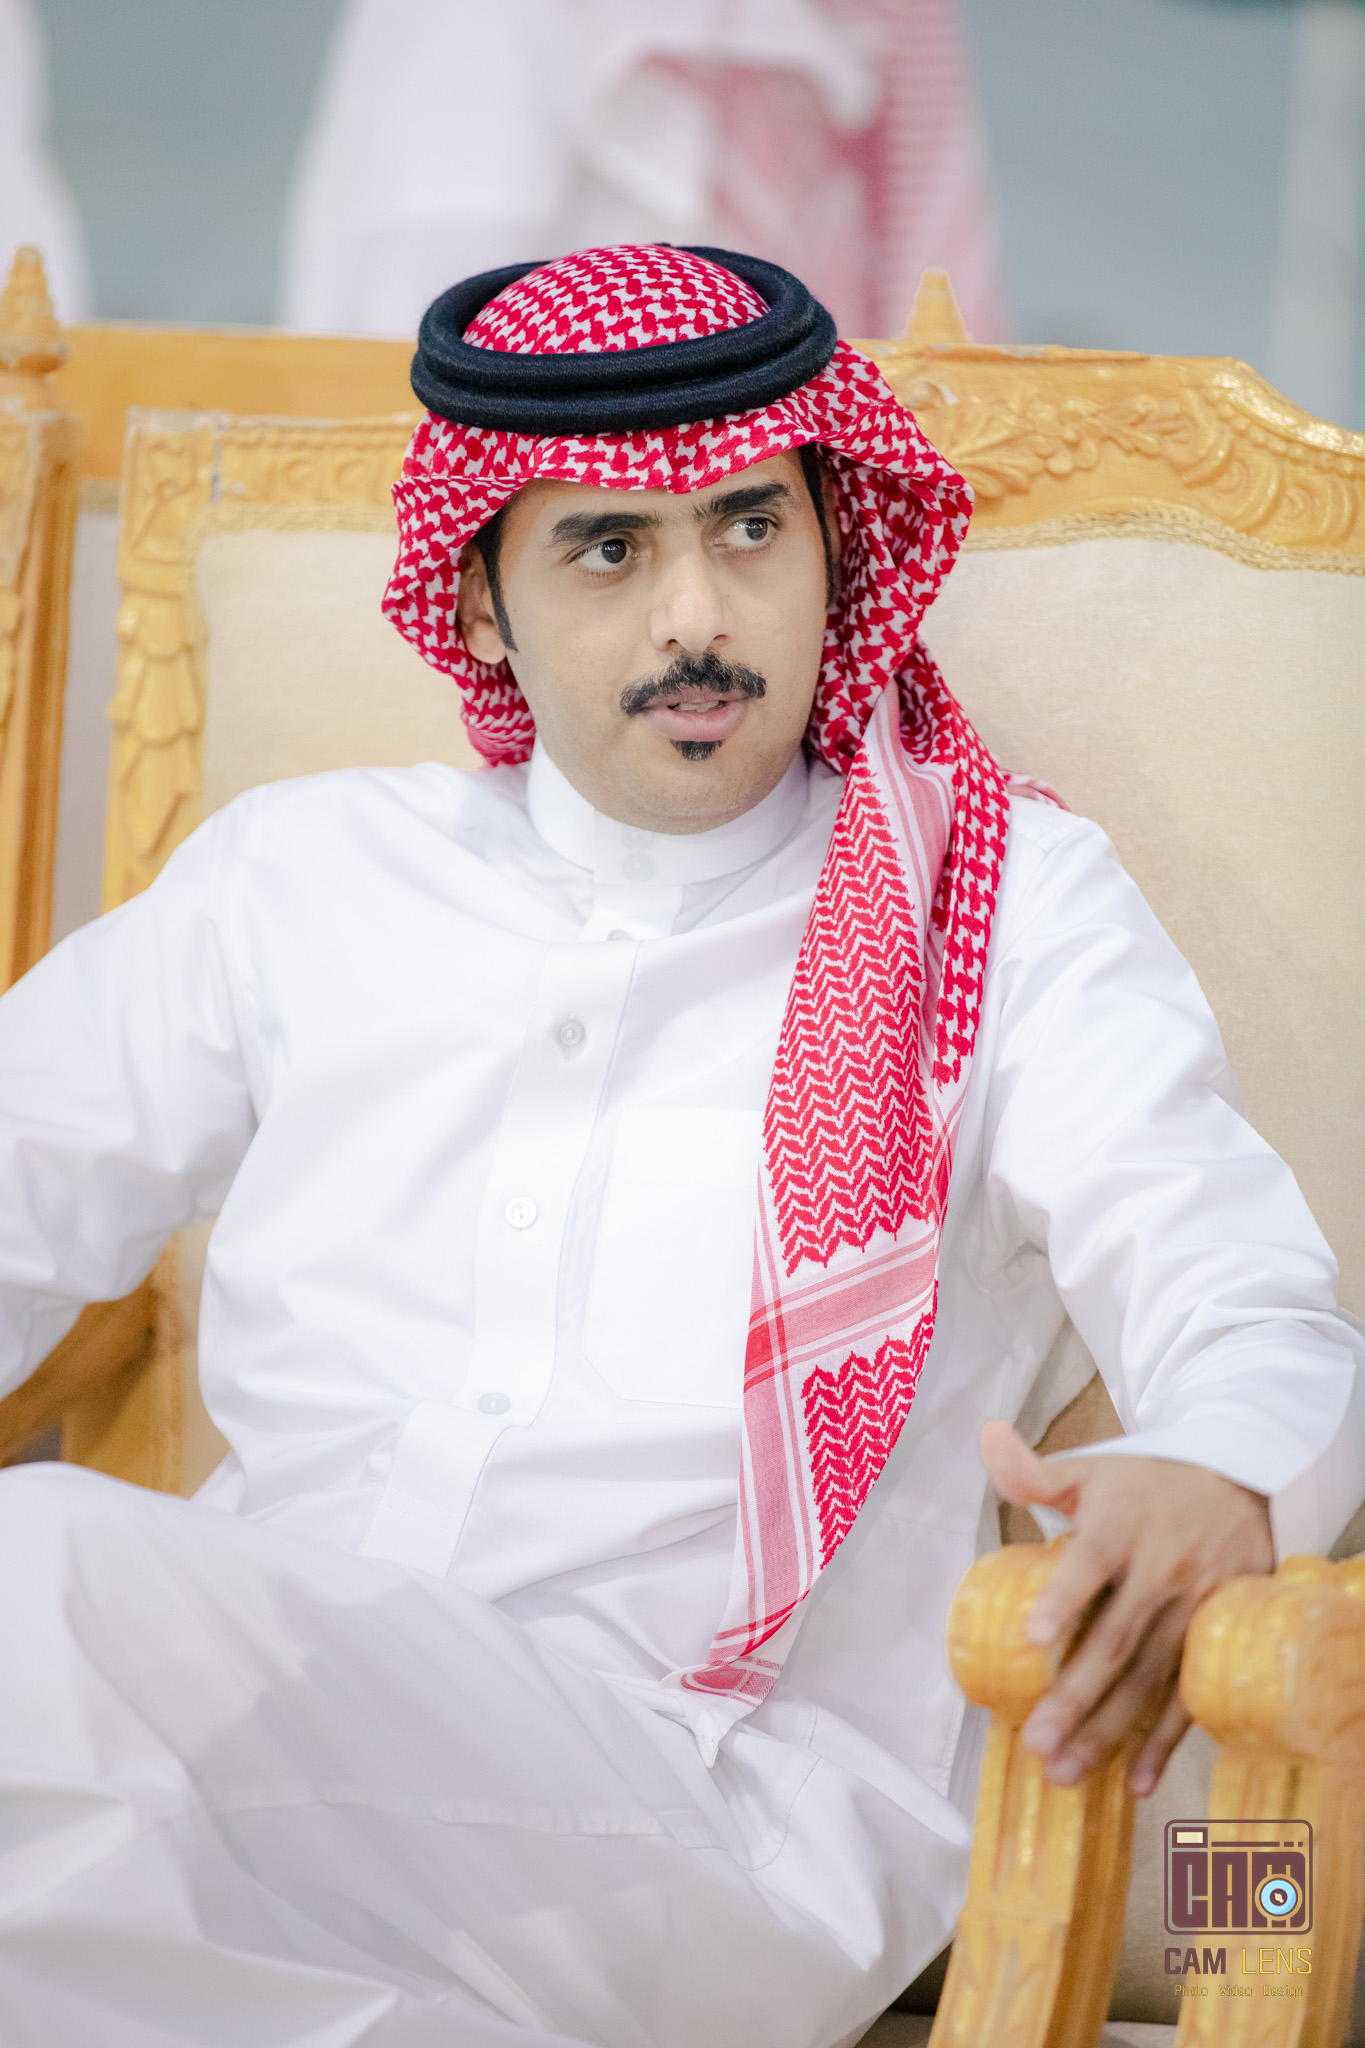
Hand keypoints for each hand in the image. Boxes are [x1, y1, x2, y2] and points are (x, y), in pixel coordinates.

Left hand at [979, 1421, 1273, 1795]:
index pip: (1090, 1565)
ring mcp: (1195, 1610)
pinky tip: (1136, 1779)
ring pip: (1150, 1680)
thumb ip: (1034, 1471)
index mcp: (1121, 1526)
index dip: (1063, 1599)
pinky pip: (1190, 1697)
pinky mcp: (1217, 1639)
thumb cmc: (1147, 1484)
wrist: (1240, 1483)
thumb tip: (985, 1438)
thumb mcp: (1091, 1468)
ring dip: (1109, 1731)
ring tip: (1067, 1771)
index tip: (1034, 1639)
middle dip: (1076, 1697)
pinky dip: (1165, 1742)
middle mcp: (1162, 1571)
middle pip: (1117, 1641)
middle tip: (1037, 1742)